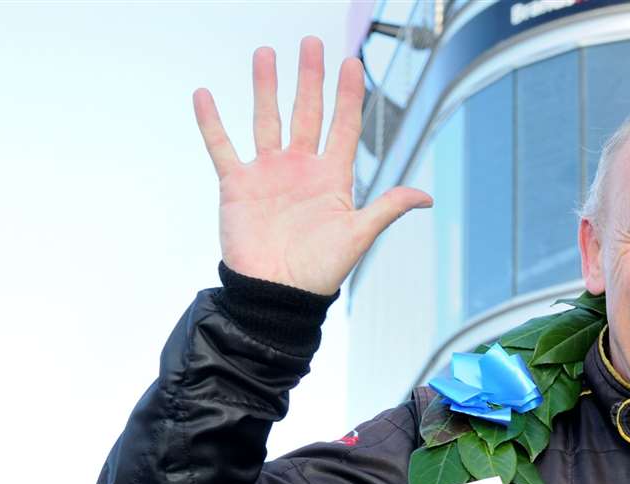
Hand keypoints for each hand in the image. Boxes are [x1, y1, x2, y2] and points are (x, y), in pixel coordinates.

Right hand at [192, 37, 431, 295]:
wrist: (277, 293)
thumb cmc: (319, 271)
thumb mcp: (357, 236)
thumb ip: (387, 208)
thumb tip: (425, 197)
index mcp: (332, 178)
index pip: (343, 126)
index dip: (348, 95)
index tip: (352, 62)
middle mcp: (301, 168)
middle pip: (307, 112)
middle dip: (310, 78)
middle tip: (312, 44)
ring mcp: (268, 173)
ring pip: (267, 119)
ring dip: (267, 87)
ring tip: (266, 54)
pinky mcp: (237, 184)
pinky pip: (222, 146)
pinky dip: (211, 122)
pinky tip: (204, 95)